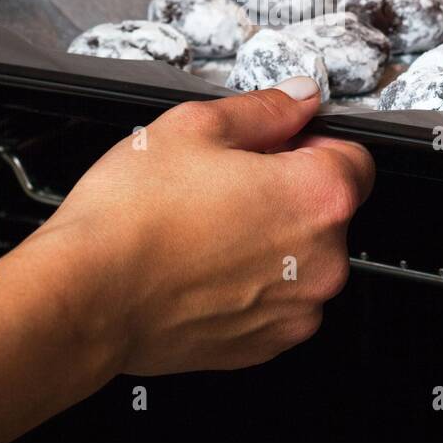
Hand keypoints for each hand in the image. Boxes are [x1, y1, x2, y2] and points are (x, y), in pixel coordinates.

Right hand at [32, 76, 373, 374]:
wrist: (87, 297)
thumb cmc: (133, 216)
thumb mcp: (196, 127)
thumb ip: (265, 110)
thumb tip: (299, 99)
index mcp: (318, 197)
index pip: (355, 158)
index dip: (312, 143)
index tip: (277, 147)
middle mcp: (323, 260)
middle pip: (328, 210)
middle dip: (286, 192)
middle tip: (223, 185)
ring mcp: (297, 309)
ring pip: (302, 257)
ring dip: (270, 240)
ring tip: (205, 228)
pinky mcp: (267, 343)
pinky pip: (277, 300)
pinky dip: (251, 283)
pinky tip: (202, 265)